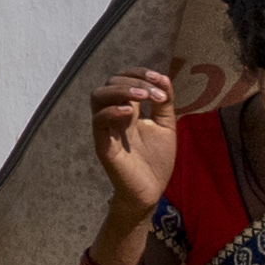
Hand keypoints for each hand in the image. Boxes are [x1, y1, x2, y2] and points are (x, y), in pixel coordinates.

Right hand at [88, 68, 177, 220]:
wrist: (150, 191)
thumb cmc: (156, 161)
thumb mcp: (166, 126)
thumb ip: (165, 103)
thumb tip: (164, 78)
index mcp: (129, 109)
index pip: (124, 79)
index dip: (139, 73)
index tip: (159, 79)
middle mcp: (114, 116)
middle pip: (110, 83)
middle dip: (134, 81)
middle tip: (155, 94)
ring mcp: (107, 130)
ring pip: (98, 97)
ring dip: (121, 90)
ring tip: (143, 97)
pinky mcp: (103, 145)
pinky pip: (98, 122)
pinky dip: (112, 111)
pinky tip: (130, 113)